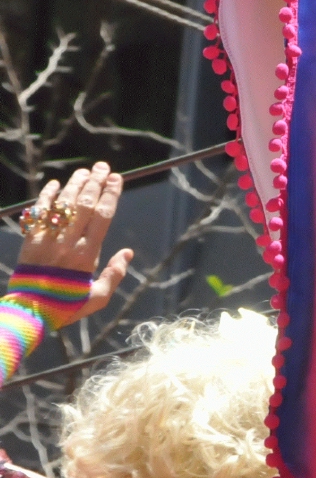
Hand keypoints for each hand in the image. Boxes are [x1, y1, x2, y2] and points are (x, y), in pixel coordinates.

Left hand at [17, 163, 133, 321]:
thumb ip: (113, 275)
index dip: (110, 194)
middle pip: (84, 205)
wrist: (27, 311)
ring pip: (63, 206)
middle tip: (103, 167)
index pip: (102, 216)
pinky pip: (39, 213)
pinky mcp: (30, 241)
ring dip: (74, 185)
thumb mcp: (97, 298)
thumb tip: (127, 253)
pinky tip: (55, 184)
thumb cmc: (65, 305)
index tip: (116, 178)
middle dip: (95, 183)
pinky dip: (47, 197)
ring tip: (84, 171)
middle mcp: (67, 243)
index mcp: (86, 255)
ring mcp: (47, 240)